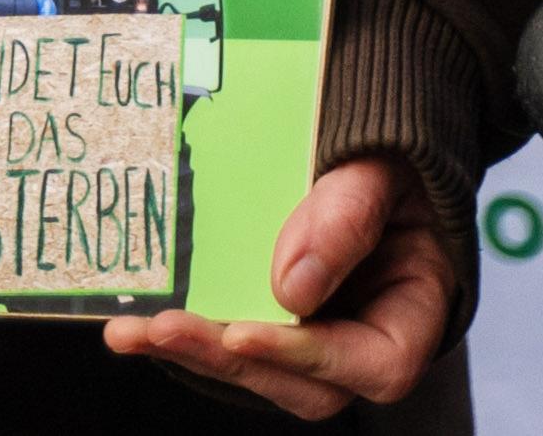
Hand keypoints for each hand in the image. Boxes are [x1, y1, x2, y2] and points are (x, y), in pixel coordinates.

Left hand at [107, 155, 454, 415]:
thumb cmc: (386, 165)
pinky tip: (133, 323)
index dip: (309, 357)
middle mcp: (365, 340)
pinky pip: (232, 344)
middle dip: (230, 360)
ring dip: (194, 355)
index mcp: (412, 313)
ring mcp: (317, 338)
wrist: (367, 155)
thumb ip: (346, 218)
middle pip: (308, 386)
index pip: (376, 365)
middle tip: (163, 330)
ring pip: (261, 372)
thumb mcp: (378, 172)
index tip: (243, 334)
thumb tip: (291, 289)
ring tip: (130, 332)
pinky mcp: (272, 323)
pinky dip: (185, 338)